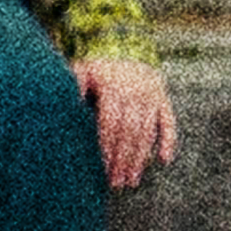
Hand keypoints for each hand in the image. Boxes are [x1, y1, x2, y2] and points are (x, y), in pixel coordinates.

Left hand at [71, 57, 176, 188]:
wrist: (123, 48)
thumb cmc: (94, 69)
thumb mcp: (80, 73)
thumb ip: (72, 91)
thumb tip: (61, 111)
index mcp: (110, 88)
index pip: (109, 125)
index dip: (106, 149)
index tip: (102, 169)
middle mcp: (133, 91)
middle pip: (128, 133)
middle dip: (122, 160)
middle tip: (117, 182)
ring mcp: (151, 95)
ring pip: (147, 132)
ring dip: (140, 159)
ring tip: (132, 179)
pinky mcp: (164, 99)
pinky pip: (169, 123)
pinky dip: (168, 141)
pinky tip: (164, 160)